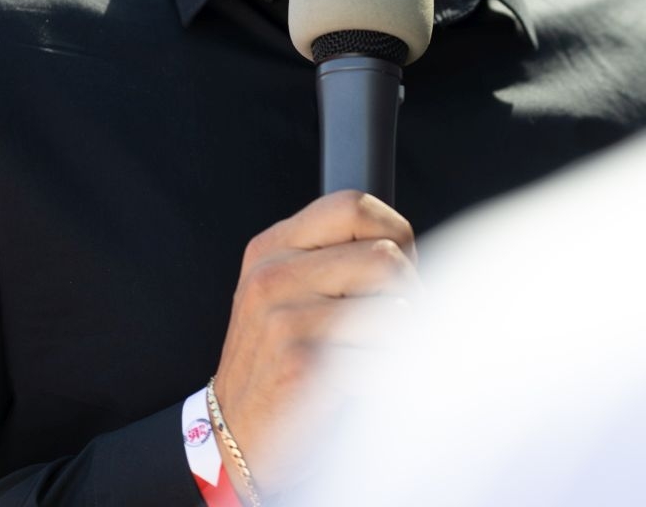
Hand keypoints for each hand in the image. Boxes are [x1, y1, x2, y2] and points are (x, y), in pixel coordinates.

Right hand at [213, 190, 417, 492]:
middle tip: (395, 324)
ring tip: (378, 355)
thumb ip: (336, 259)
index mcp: (271, 248)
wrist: (236, 439)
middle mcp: (271, 276)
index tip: (399, 268)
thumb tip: (408, 249)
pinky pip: (384, 355)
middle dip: (409, 294)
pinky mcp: (300, 364)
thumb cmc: (284, 364)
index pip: (353, 205)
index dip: (394, 234)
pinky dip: (390, 375)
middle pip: (385, 257)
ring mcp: (282, 319)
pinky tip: (364, 386)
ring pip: (393, 307)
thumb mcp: (292, 294)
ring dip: (404, 338)